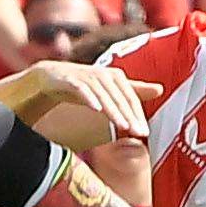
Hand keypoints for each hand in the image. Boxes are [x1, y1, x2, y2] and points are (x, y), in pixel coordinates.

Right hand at [11, 60, 163, 139]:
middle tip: (139, 133)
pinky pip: (79, 88)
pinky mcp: (65, 79)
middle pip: (118, 94)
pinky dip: (88, 97)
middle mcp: (100, 73)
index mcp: (113, 76)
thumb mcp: (107, 90)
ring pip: (102, 92)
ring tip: (122, 125)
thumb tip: (160, 89)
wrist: (45, 78)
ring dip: (113, 109)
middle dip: (129, 114)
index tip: (145, 133)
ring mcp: (82, 75)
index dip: (137, 113)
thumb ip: (131, 90)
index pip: (129, 96)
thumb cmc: (81, 86)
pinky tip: (96, 109)